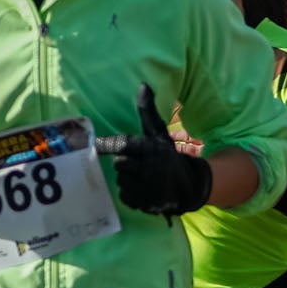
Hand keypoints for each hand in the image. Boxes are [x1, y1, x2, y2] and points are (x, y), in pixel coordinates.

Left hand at [95, 84, 214, 216]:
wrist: (190, 186)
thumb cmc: (169, 155)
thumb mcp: (160, 133)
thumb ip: (148, 112)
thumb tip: (143, 84)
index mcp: (153, 149)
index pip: (123, 145)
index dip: (108, 145)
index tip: (96, 146)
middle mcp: (151, 168)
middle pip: (119, 165)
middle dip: (125, 164)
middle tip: (136, 164)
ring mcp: (149, 188)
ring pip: (121, 181)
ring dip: (128, 179)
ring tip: (141, 177)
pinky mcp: (147, 203)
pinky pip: (125, 196)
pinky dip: (131, 194)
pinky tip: (142, 190)